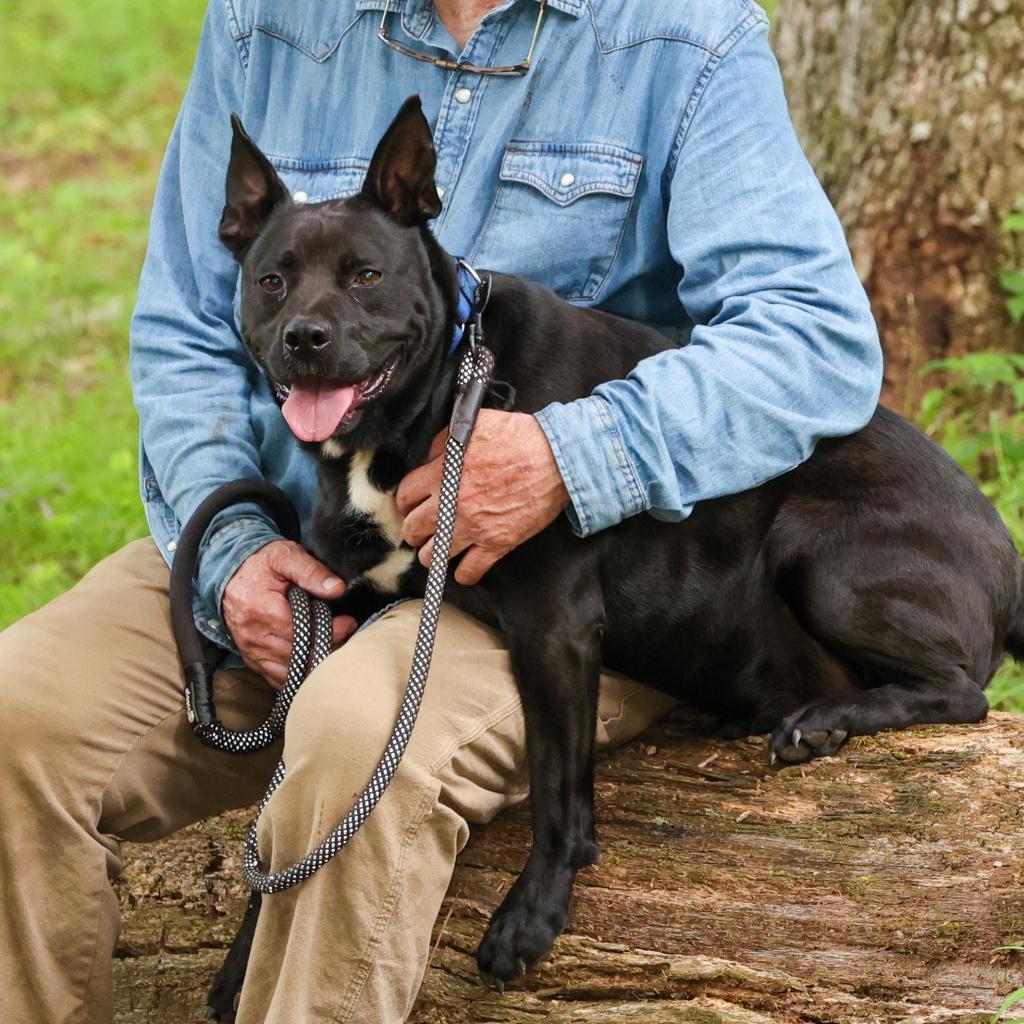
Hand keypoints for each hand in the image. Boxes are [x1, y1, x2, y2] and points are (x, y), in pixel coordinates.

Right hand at [222, 540, 356, 686]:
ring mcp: (251, 651)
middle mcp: (254, 636)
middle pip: (299, 654)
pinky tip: (313, 661)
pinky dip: (298, 673)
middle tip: (346, 632)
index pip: (303, 631)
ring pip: (291, 670)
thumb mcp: (284, 556)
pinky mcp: (252, 659)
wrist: (228, 573)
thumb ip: (310, 571)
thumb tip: (336, 589)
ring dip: (314, 662)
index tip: (348, 622)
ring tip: (332, 644)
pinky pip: (278, 678)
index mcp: (262, 610)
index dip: (330, 629)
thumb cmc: (259, 564)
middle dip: (327, 644)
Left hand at [396, 410, 569, 584]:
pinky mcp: (497, 543)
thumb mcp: (473, 425)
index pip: (405, 495)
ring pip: (433, 554)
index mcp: (444, 473)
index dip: (405, 502)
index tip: (409, 506)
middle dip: (412, 530)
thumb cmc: (519, 438)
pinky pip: (470, 571)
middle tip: (418, 530)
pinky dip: (463, 574)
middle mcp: (453, 503)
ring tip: (434, 550)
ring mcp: (474, 526)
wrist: (556, 458)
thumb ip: (443, 442)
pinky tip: (463, 569)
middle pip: (413, 528)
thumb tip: (429, 458)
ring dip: (430, 553)